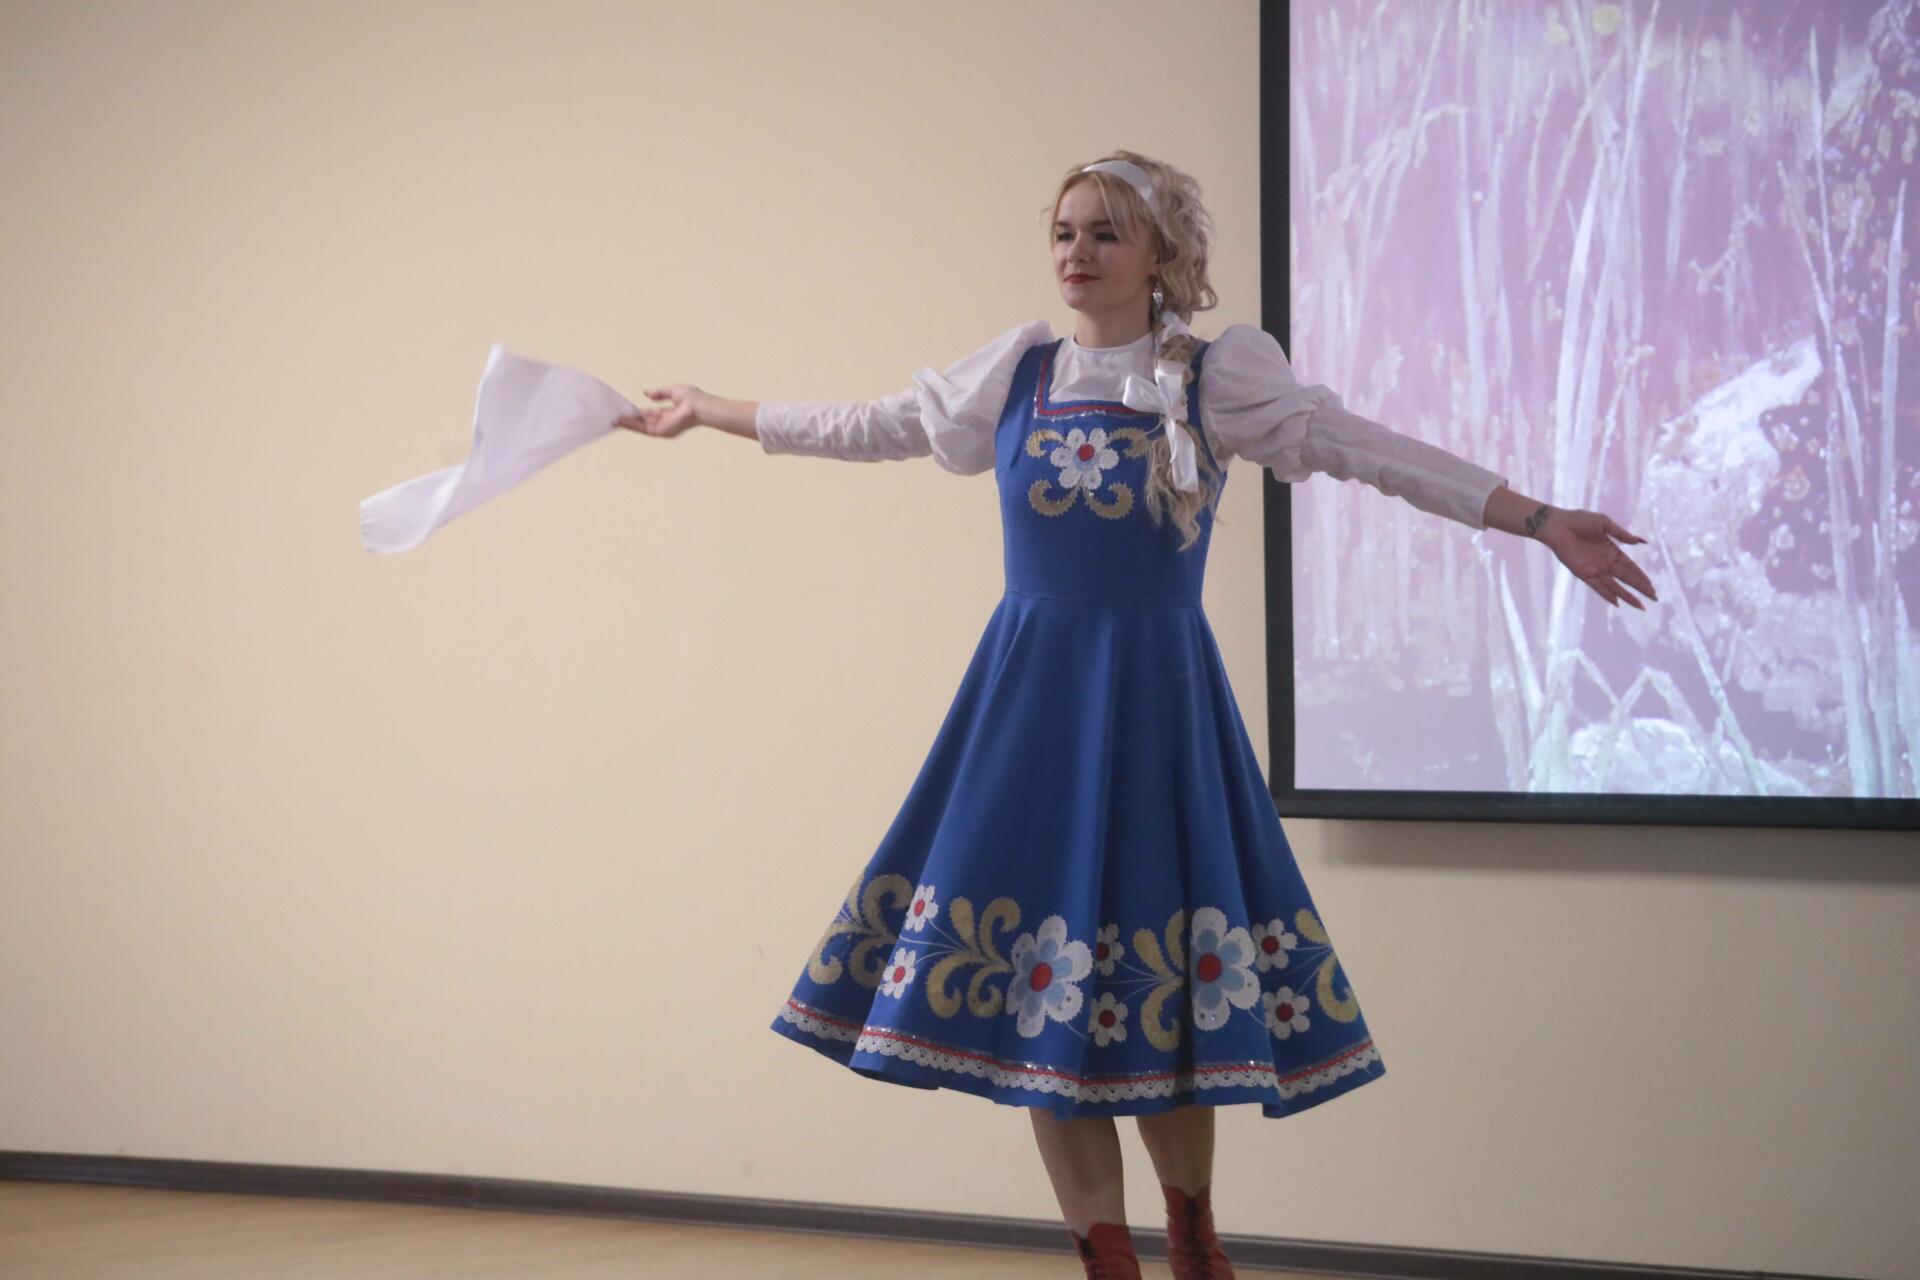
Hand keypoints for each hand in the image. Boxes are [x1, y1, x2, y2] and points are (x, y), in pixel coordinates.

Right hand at [613, 384, 705, 438]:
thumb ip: (659, 393)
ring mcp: (664, 428)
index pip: (650, 414)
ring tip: (615, 420)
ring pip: (642, 427)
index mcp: (668, 414)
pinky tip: (623, 422)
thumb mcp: (672, 391)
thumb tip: (646, 393)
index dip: (638, 413)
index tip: (626, 410)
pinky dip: (633, 426)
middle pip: (644, 423)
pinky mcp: (662, 431)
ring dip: (628, 424)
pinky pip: (644, 429)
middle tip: (616, 417)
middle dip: (630, 420)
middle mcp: (665, 423)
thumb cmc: (693, 399)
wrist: (701, 406)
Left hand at [1537, 508, 1658, 608]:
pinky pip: (1597, 586)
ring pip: (1615, 586)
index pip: (1631, 567)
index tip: (1652, 586)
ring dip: (1627, 596)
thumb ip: (1621, 533)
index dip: (1641, 576)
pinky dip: (1607, 594)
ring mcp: (1594, 568)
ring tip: (1640, 606)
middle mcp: (1605, 562)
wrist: (1558, 525)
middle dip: (1640, 588)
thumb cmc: (1579, 520)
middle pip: (1627, 578)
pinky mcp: (1582, 572)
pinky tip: (1617, 603)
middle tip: (1654, 598)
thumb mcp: (1604, 523)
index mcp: (1612, 550)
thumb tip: (1639, 542)